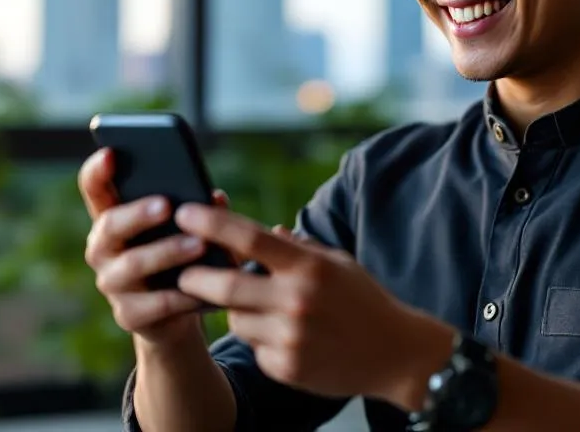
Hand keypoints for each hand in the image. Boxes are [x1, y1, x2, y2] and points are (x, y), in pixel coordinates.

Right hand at [77, 147, 229, 347]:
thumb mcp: (185, 228)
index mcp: (112, 218)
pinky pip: (155, 304)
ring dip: (167, 252)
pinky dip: (182, 294)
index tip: (110, 152)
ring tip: (199, 245)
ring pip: (133, 264)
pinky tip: (204, 287)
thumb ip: (195, 209)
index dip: (97, 171)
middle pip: (109, 225)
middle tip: (166, 204)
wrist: (176, 312)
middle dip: (138, 214)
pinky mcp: (129, 315)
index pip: (94, 189)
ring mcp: (112, 284)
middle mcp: (102, 248)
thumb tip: (216, 197)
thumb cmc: (179, 255)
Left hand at [174, 204, 436, 400]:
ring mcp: (290, 338)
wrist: (397, 355)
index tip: (185, 213)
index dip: (212, 224)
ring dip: (235, 310)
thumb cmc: (363, 301)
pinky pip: (253, 346)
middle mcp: (296, 301)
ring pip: (235, 319)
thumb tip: (264, 229)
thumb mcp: (335, 262)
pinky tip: (284, 337)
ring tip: (260, 308)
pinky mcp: (286, 368)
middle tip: (182, 271)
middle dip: (195, 276)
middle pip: (225, 285)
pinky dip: (259, 338)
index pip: (250, 238)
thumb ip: (296, 248)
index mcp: (308, 267)